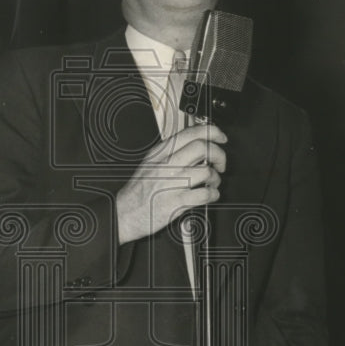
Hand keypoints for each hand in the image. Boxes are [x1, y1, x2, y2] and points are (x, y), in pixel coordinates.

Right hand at [116, 123, 226, 244]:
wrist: (124, 213)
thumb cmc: (137, 191)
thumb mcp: (149, 163)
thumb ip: (170, 152)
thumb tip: (194, 144)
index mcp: (160, 153)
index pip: (191, 133)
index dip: (212, 132)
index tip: (220, 138)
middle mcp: (166, 166)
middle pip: (202, 148)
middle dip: (219, 155)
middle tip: (220, 163)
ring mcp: (171, 184)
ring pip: (206, 171)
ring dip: (216, 178)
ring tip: (211, 183)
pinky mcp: (176, 202)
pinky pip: (204, 194)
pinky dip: (213, 195)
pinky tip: (208, 195)